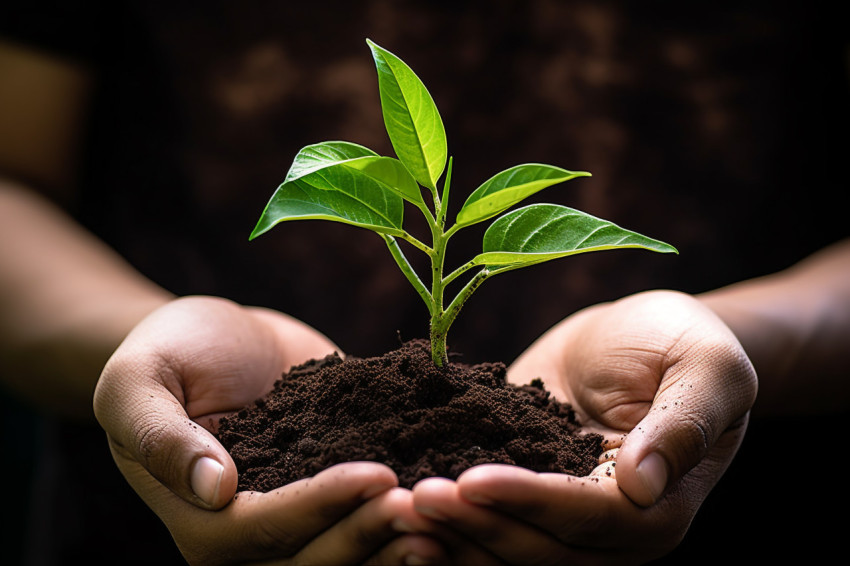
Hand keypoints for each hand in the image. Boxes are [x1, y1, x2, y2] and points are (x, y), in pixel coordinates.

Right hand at [94, 296, 444, 564]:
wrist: (217, 335)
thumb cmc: (168, 352)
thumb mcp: (139, 381)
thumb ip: (161, 436)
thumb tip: (214, 489)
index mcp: (203, 520)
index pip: (266, 530)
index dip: (322, 508)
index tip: (376, 476)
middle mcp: (253, 533)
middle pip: (315, 557)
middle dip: (370, 533)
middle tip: (425, 506)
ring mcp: (300, 514)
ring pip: (349, 550)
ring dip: (396, 537)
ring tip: (446, 512)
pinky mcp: (334, 488)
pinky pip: (368, 512)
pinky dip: (406, 513)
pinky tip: (454, 495)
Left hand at [412, 290, 757, 563]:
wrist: (641, 334)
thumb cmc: (684, 342)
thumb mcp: (708, 366)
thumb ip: (685, 422)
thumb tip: (644, 483)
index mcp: (658, 508)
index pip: (587, 517)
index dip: (528, 502)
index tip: (470, 481)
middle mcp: (608, 529)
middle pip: (536, 545)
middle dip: (473, 523)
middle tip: (410, 497)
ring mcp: (562, 515)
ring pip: (503, 543)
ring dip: (450, 530)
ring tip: (392, 503)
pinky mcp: (525, 489)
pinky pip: (486, 513)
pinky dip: (447, 514)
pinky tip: (396, 495)